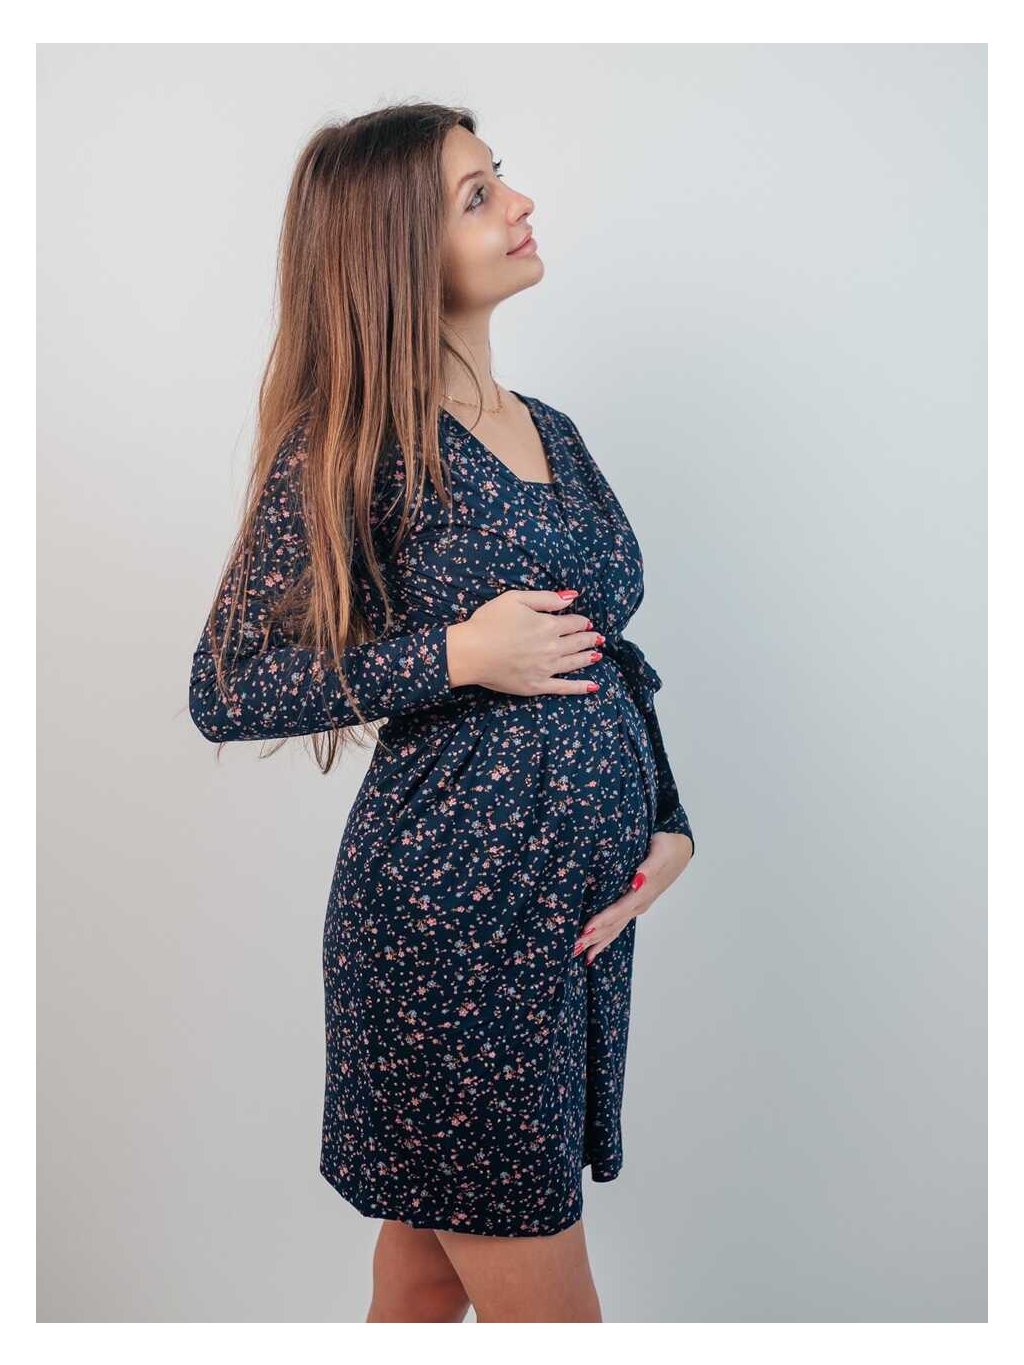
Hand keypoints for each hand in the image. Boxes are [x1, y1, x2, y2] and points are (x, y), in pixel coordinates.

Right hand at [446, 589, 604, 695]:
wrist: (470, 652)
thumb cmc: (488, 622)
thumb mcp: (516, 599)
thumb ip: (546, 598)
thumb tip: (571, 597)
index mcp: (548, 626)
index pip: (574, 623)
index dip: (582, 622)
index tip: (586, 622)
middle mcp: (552, 648)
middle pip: (578, 642)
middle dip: (589, 639)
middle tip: (598, 638)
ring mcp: (546, 669)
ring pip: (574, 663)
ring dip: (588, 658)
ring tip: (597, 655)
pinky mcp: (537, 686)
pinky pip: (564, 688)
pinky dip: (580, 687)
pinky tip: (593, 686)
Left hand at [573, 831, 693, 964]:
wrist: (681, 850)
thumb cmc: (668, 848)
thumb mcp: (660, 852)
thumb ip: (650, 867)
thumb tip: (637, 881)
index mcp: (643, 892)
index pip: (619, 909)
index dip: (603, 920)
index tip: (586, 929)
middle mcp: (639, 904)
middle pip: (615, 924)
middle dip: (596, 936)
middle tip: (575, 947)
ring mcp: (638, 906)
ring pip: (616, 928)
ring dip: (600, 941)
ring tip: (583, 954)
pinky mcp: (636, 904)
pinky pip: (619, 924)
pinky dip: (607, 936)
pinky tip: (596, 947)